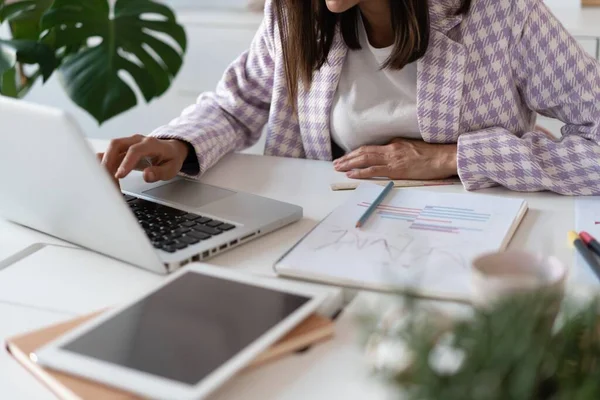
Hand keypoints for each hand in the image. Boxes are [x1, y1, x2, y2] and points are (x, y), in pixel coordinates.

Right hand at [97, 135, 189, 187]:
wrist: (170, 149)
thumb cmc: (170, 158)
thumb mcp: (172, 168)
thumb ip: (160, 172)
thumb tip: (147, 175)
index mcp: (151, 144)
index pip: (135, 150)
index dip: (126, 162)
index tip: (119, 175)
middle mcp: (136, 140)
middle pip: (117, 145)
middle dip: (109, 162)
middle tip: (108, 180)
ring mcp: (128, 142)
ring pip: (110, 149)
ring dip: (105, 164)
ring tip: (106, 181)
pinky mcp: (122, 148)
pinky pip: (109, 152)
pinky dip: (103, 163)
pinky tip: (102, 174)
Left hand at [333, 139, 457, 179]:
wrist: (444, 157)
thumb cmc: (433, 154)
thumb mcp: (413, 146)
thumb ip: (399, 148)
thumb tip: (389, 152)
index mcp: (395, 143)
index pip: (371, 147)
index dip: (356, 152)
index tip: (347, 157)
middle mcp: (391, 149)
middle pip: (364, 151)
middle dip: (348, 157)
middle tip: (336, 163)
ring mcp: (393, 159)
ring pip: (365, 159)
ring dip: (349, 164)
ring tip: (338, 168)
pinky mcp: (396, 170)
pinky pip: (374, 170)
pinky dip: (360, 172)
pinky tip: (351, 174)